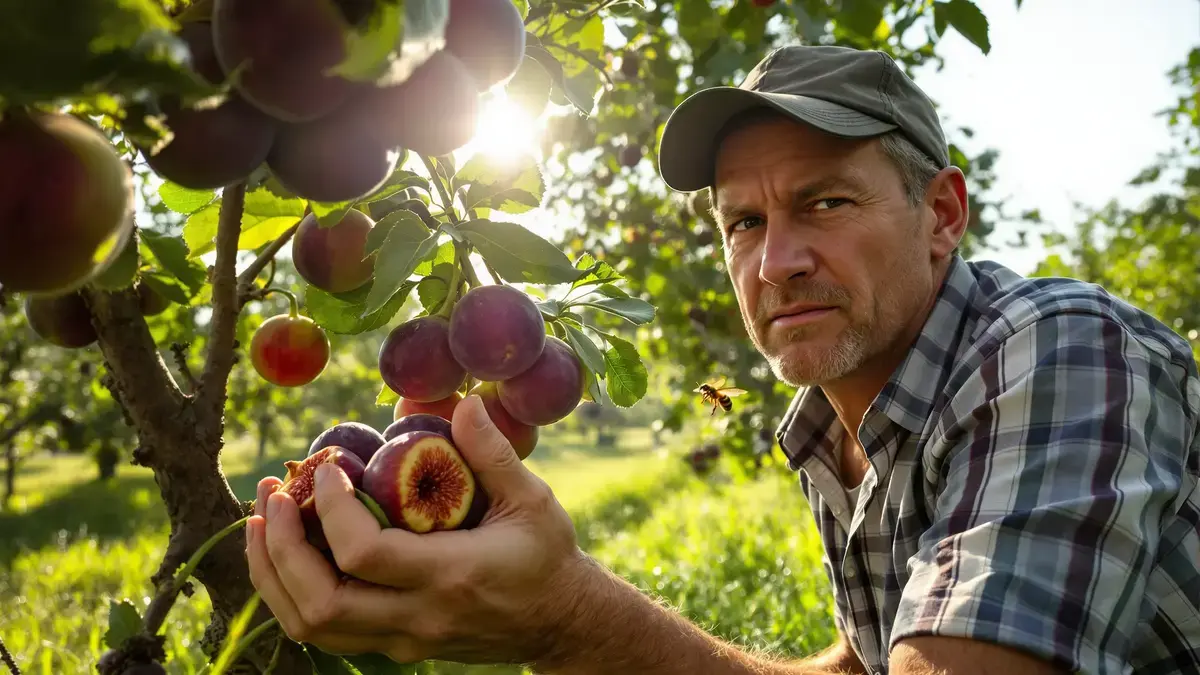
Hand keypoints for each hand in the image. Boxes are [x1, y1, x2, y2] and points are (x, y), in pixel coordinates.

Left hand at [244, 394, 590, 664]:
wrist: (562, 623)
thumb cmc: (548, 556)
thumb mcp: (533, 499)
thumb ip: (493, 453)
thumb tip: (462, 402)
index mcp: (451, 576)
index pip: (364, 554)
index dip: (331, 509)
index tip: (328, 467)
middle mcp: (419, 617)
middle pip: (319, 603)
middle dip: (280, 546)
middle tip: (273, 494)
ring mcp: (403, 639)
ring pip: (310, 626)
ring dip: (273, 573)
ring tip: (263, 519)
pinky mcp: (395, 646)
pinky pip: (324, 630)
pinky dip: (291, 591)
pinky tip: (287, 550)